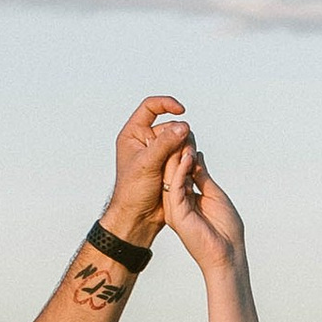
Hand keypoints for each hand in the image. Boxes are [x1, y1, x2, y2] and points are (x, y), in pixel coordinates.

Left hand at [101, 92, 191, 249]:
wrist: (138, 216)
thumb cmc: (133, 191)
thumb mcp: (147, 164)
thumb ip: (165, 143)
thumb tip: (183, 126)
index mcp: (134, 134)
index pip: (150, 107)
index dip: (166, 104)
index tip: (181, 110)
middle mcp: (146, 140)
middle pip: (171, 125)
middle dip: (179, 137)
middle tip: (179, 155)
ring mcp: (159, 152)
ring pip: (181, 140)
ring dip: (185, 150)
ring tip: (180, 168)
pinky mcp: (170, 164)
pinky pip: (185, 154)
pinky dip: (188, 160)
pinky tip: (185, 172)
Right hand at [158, 142, 246, 276]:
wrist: (228, 254)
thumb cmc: (225, 230)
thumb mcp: (214, 195)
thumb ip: (203, 177)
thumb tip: (197, 156)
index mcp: (186, 199)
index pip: (182, 171)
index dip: (185, 153)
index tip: (189, 135)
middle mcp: (177, 202)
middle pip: (173, 171)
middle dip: (179, 150)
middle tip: (183, 130)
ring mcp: (175, 208)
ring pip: (171, 177)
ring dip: (178, 156)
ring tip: (184, 138)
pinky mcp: (176, 213)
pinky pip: (176, 187)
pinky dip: (181, 170)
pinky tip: (188, 157)